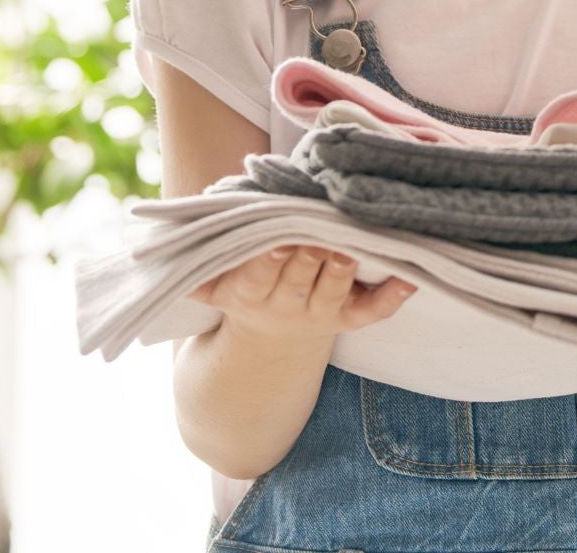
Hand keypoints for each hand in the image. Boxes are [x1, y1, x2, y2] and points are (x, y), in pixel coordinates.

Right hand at [189, 244, 415, 344]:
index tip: (276, 238)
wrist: (267, 346)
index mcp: (251, 292)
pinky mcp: (348, 317)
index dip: (269, 258)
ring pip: (335, 289)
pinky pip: (373, 311)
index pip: (259, 273)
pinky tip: (410, 278)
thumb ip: (199, 262)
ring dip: (344, 269)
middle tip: (320, 231)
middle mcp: (288, 304)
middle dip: (309, 254)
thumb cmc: (242, 288)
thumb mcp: (214, 283)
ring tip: (355, 246)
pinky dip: (393, 296)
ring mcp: (321, 312)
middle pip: (300, 278)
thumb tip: (165, 240)